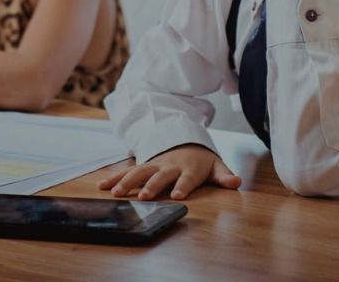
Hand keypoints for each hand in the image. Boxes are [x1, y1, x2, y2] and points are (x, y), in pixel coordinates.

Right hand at [97, 144, 241, 200]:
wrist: (186, 142)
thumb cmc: (202, 160)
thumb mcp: (216, 167)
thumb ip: (225, 176)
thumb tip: (237, 182)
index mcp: (188, 168)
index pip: (186, 178)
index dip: (182, 186)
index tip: (177, 196)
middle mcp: (169, 166)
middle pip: (159, 176)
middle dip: (152, 185)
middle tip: (145, 196)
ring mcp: (154, 165)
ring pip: (139, 172)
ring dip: (128, 182)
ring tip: (117, 193)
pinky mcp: (143, 166)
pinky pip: (127, 171)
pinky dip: (114, 178)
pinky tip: (101, 186)